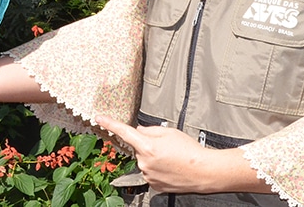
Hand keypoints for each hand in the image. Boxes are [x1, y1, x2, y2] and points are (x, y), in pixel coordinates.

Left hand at [95, 115, 212, 192]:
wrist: (204, 172)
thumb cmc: (190, 151)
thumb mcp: (170, 132)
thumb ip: (150, 129)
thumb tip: (140, 130)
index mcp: (147, 146)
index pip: (124, 131)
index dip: (109, 123)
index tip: (99, 118)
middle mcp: (144, 162)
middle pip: (139, 148)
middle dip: (149, 144)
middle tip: (167, 147)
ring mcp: (148, 175)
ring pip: (145, 161)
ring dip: (154, 158)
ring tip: (172, 158)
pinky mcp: (154, 185)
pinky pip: (151, 172)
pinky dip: (158, 169)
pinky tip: (171, 168)